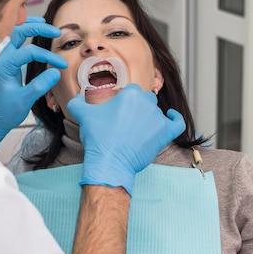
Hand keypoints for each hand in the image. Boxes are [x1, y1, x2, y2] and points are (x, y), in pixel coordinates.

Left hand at [0, 17, 67, 152]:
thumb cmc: (5, 112)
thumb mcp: (24, 101)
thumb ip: (39, 86)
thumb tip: (56, 72)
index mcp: (4, 67)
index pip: (28, 52)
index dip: (47, 56)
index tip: (61, 64)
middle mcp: (2, 59)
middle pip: (18, 32)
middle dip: (37, 29)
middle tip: (56, 32)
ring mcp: (4, 60)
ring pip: (16, 34)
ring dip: (31, 27)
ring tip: (46, 25)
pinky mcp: (9, 63)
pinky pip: (17, 42)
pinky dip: (27, 35)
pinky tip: (37, 34)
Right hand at [67, 84, 185, 194]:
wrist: (109, 161)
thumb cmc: (99, 138)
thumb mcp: (84, 116)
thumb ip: (77, 103)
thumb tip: (76, 99)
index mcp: (130, 94)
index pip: (132, 92)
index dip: (125, 102)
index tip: (120, 111)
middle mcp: (146, 102)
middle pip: (145, 100)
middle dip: (137, 109)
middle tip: (127, 123)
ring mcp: (157, 118)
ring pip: (157, 113)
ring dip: (150, 119)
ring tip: (138, 131)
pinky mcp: (165, 133)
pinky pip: (177, 123)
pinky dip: (175, 119)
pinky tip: (171, 118)